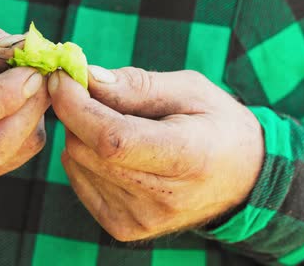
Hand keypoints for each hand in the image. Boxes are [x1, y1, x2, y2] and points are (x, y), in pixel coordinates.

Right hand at [0, 15, 49, 187]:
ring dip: (33, 119)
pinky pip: (9, 160)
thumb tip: (28, 50)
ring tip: (31, 86)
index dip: (3, 97)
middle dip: (30, 107)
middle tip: (43, 75)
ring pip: (8, 155)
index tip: (32, 68)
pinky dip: (26, 132)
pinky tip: (19, 106)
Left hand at [48, 67, 263, 240]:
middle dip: (76, 112)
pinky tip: (111, 147)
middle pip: (87, 150)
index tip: (62, 77)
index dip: (77, 106)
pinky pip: (80, 181)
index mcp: (187, 157)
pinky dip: (84, 156)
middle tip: (89, 91)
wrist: (241, 177)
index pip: (113, 139)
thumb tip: (87, 77)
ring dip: (80, 133)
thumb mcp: (189, 89)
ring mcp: (141, 219)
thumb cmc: (215, 124)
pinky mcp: (125, 228)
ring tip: (113, 121)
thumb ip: (137, 85)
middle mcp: (163, 198)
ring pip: (77, 164)